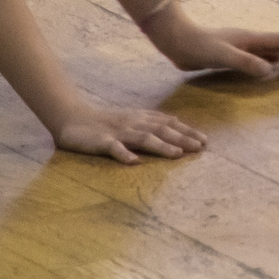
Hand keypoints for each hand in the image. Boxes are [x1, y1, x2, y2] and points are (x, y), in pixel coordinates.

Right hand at [56, 104, 205, 162]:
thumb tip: (176, 122)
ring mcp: (117, 132)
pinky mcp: (100, 141)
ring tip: (177, 154)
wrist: (72, 117)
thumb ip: (152, 120)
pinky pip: (113, 148)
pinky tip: (134, 162)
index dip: (187, 131)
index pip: (168, 124)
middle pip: (161, 130)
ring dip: (161, 146)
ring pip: (142, 138)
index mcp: (141, 119)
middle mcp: (133, 124)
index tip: (205, 140)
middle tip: (200, 147)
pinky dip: (124, 154)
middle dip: (182, 138)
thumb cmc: (105, 121)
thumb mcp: (132, 118)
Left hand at [147, 9, 278, 78]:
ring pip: (267, 50)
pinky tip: (264, 69)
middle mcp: (248, 41)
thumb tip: (271, 70)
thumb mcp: (224, 56)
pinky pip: (255, 57)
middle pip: (278, 44)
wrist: (176, 41)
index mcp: (250, 39)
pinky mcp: (228, 54)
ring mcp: (239, 47)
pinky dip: (266, 62)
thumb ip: (246, 62)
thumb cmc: (199, 47)